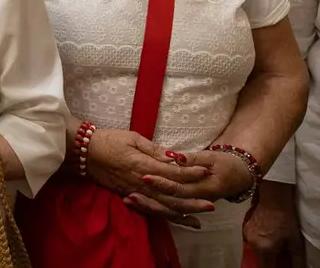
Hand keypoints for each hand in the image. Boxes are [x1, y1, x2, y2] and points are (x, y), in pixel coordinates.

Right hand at [86, 130, 211, 226]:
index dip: (190, 173)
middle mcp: (141, 182)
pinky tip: (177, 218)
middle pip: (170, 195)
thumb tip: (174, 157)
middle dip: (192, 200)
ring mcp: (135, 191)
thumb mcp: (133, 138)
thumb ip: (154, 150)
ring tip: (199, 217)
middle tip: (211, 205)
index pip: (172, 173)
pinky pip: (150, 209)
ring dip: (181, 212)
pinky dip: (165, 215)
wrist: (85, 152)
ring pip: (162, 206)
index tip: (206, 171)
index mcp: (143, 165)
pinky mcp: (129, 196)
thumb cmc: (109, 140)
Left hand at [138, 149, 253, 208]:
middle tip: (130, 193)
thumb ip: (194, 158)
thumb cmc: (226, 163)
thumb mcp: (212, 157)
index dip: (163, 183)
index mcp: (205, 187)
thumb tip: (177, 157)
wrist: (241, 175)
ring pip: (168, 210)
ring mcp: (192, 204)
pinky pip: (169, 211)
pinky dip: (153, 209)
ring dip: (148, 206)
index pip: (180, 187)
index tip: (145, 176)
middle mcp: (197, 199)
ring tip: (128, 200)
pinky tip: (135, 204)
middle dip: (150, 199)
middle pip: (171, 202)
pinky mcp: (188, 204)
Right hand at [244, 181, 304, 267]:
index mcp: (264, 249)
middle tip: (277, 256)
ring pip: (254, 250)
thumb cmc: (285, 219)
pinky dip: (259, 242)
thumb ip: (296, 259)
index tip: (277, 266)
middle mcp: (252, 244)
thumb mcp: (295, 241)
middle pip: (259, 259)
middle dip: (268, 261)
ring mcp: (247, 235)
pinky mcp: (245, 228)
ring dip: (263, 250)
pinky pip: (252, 240)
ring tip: (272, 244)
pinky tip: (266, 235)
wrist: (273, 199)